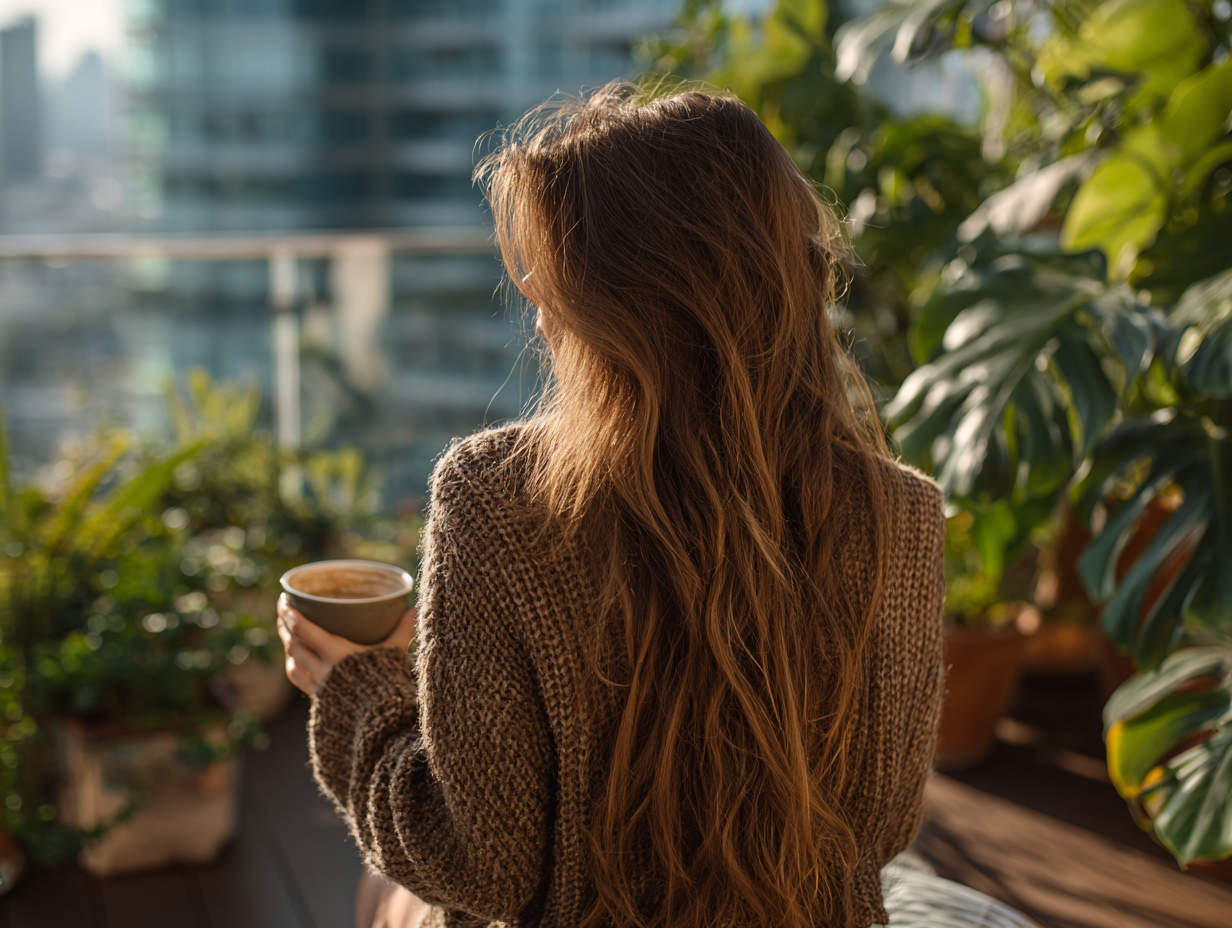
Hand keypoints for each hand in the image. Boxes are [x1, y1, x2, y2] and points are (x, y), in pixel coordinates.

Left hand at [276, 593, 416, 696]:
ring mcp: (319, 688)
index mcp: (335, 653)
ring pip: (292, 665)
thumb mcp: (395, 653)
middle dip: (285, 628)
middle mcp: (321, 670)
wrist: (381, 722)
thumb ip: (402, 630)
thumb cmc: (388, 684)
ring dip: (288, 649)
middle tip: (284, 613)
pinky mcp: (321, 702)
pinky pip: (301, 682)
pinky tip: (298, 664)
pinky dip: (297, 669)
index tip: (284, 600)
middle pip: (293, 646)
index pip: (302, 629)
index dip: (289, 614)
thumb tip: (414, 609)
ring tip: (288, 637)